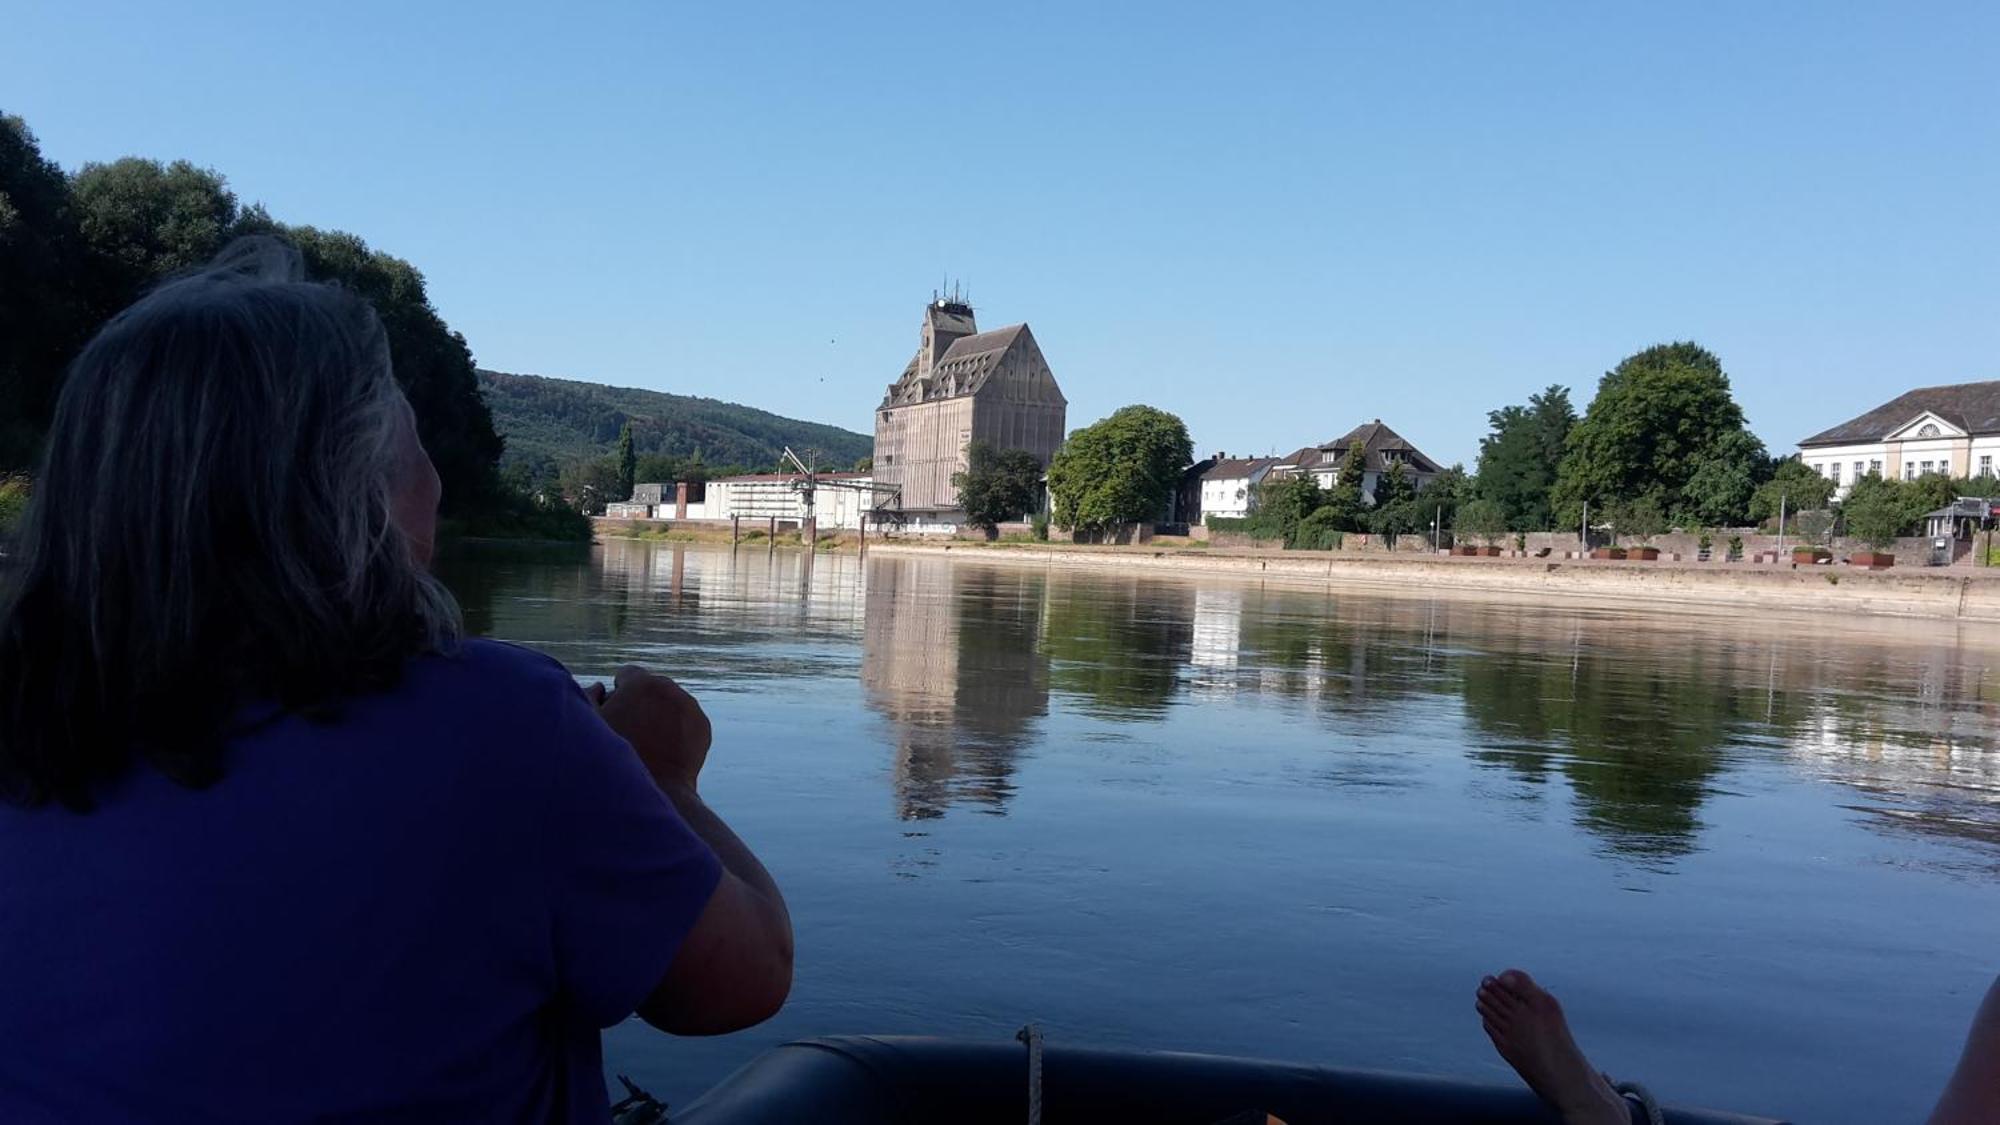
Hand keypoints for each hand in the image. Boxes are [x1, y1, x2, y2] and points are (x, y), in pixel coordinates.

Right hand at [589, 665, 711, 791]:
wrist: (654, 792)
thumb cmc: (614, 759)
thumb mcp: (592, 727)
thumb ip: (588, 698)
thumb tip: (599, 687)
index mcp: (640, 683)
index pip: (627, 674)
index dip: (618, 692)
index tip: (614, 712)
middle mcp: (669, 688)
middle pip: (651, 687)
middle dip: (641, 702)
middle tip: (630, 731)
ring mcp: (689, 706)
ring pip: (670, 702)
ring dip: (660, 713)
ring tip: (648, 742)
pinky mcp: (702, 725)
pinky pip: (686, 719)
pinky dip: (677, 728)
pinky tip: (664, 749)